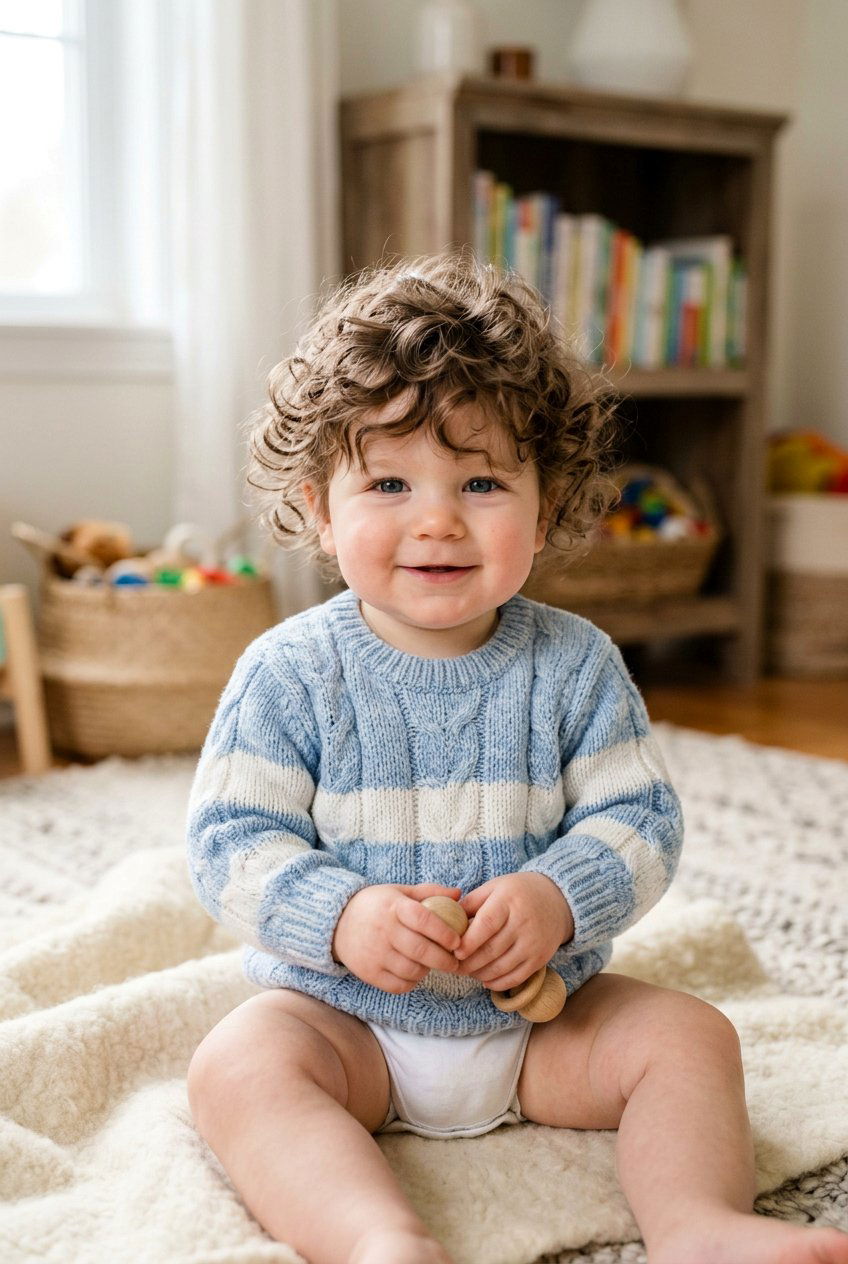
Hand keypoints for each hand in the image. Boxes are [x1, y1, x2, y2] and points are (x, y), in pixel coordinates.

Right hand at [332, 883, 463, 993]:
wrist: (336, 923)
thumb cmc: (375, 906)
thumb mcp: (398, 892)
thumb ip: (429, 892)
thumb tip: (458, 893)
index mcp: (393, 907)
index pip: (423, 920)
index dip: (444, 932)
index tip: (457, 941)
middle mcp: (383, 930)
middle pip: (421, 950)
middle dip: (444, 959)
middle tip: (455, 961)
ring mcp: (375, 953)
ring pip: (412, 970)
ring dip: (427, 970)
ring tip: (432, 965)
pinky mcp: (368, 973)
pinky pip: (398, 985)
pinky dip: (411, 982)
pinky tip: (414, 973)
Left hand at [453, 872, 573, 991]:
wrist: (556, 900)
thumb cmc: (516, 893)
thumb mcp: (494, 887)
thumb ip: (471, 903)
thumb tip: (446, 921)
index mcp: (508, 901)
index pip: (487, 924)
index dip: (469, 941)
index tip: (455, 951)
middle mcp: (523, 922)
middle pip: (492, 950)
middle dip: (469, 962)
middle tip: (453, 966)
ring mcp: (533, 943)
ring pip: (502, 967)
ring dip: (480, 974)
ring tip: (466, 972)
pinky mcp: (540, 958)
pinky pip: (516, 977)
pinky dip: (498, 983)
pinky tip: (485, 980)